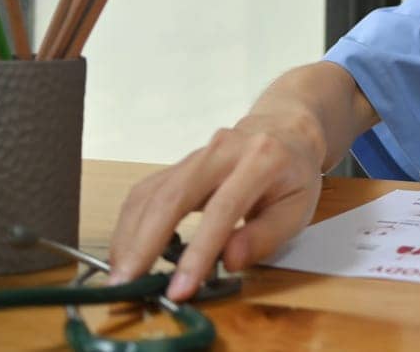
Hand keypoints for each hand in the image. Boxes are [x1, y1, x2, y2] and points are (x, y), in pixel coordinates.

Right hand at [108, 119, 322, 299]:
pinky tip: (128, 252)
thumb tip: (229, 261)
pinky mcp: (177, 164)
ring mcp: (195, 154)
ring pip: (151, 193)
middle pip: (172, 195)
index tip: (179, 288)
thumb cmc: (293, 175)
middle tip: (126, 284)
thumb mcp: (297, 209)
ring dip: (130, 237)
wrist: (284, 131)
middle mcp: (222, 151)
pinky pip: (146, 192)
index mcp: (261, 160)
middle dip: (144, 243)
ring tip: (121, 276)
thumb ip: (266, 236)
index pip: (222, 208)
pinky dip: (131, 225)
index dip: (198, 251)